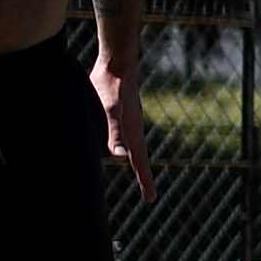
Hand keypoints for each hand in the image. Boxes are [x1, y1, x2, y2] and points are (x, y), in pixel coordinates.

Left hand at [91, 64, 155, 200]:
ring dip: (135, 161)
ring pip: (131, 146)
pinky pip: (124, 135)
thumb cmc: (111, 85)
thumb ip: (114, 132)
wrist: (117, 61)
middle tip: (149, 195)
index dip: (145, 182)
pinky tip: (118, 143)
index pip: (140, 163)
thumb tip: (119, 156)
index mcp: (132, 133)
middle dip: (143, 176)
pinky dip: (124, 145)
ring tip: (138, 172)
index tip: (151, 199)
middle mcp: (132, 130)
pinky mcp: (121, 112)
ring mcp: (128, 121)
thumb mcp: (110, 109)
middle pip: (139, 158)